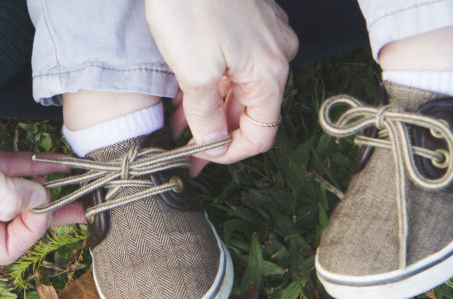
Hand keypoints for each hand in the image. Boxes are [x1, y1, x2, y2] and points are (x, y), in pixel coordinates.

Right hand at [0, 63, 85, 263]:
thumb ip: (5, 194)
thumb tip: (40, 203)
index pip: (3, 248)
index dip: (31, 230)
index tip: (45, 202)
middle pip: (12, 226)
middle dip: (46, 214)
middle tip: (82, 204)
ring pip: (13, 198)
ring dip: (43, 190)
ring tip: (77, 183)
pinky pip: (7, 173)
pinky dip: (29, 169)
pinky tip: (54, 162)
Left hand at [146, 0, 297, 175]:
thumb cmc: (190, 5)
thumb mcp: (193, 71)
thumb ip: (205, 115)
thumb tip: (211, 144)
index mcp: (269, 72)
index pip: (262, 134)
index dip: (230, 153)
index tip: (201, 158)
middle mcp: (276, 55)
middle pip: (250, 111)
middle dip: (216, 134)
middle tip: (183, 150)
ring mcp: (265, 36)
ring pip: (239, 88)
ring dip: (210, 110)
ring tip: (176, 126)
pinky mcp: (249, 22)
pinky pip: (234, 64)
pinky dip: (211, 83)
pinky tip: (184, 93)